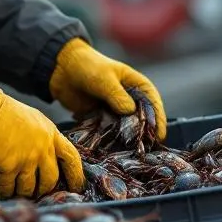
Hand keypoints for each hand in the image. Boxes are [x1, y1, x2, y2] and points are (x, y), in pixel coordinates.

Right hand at [0, 81, 84, 198]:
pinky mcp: (9, 167)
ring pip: (30, 188)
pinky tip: (1, 191)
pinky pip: (9, 189)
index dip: (76, 175)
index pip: (71, 157)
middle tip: (37, 193)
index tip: (77, 186)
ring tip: (16, 192)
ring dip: (23, 193)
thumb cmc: (3, 111)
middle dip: (44, 189)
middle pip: (51, 179)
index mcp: (50, 134)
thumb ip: (42, 137)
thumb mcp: (33, 119)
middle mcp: (42, 148)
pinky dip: (5, 192)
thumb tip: (44, 154)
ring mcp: (27, 159)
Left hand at [49, 39, 166, 140]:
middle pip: (142, 120)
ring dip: (127, 140)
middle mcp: (129, 100)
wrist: (62, 69)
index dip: (158, 119)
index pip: (153, 103)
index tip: (159, 135)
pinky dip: (111, 141)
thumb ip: (116, 94)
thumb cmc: (88, 66)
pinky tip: (112, 151)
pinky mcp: (102, 119)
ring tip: (130, 155)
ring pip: (126, 129)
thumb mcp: (104, 79)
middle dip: (144, 134)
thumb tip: (130, 111)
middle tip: (145, 150)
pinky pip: (110, 133)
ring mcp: (115, 111)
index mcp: (136, 85)